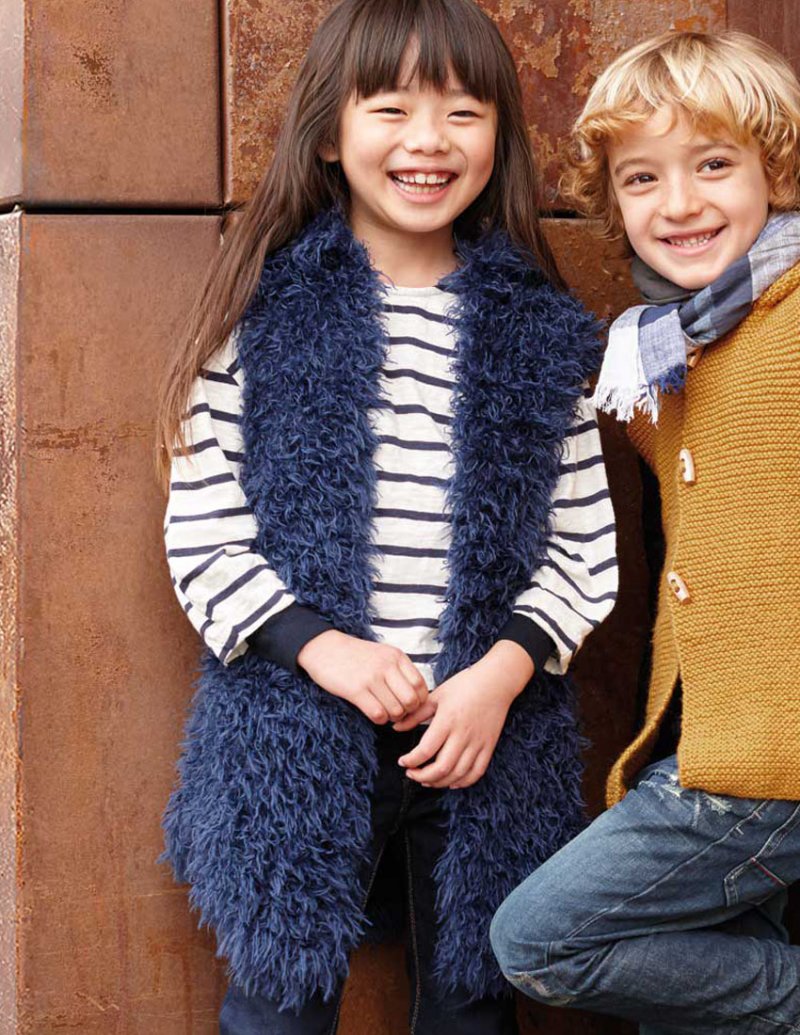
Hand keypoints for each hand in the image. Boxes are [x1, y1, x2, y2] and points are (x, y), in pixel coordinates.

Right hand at [297, 630, 428, 723]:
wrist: (323, 648)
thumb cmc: (355, 655)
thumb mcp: (382, 654)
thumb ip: (399, 670)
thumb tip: (416, 696)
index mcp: (396, 656)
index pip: (421, 685)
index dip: (419, 701)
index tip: (410, 705)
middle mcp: (387, 665)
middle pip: (412, 700)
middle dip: (407, 712)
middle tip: (397, 712)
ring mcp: (372, 677)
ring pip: (396, 710)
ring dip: (391, 717)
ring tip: (383, 711)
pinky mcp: (356, 690)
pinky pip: (378, 714)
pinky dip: (379, 719)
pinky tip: (372, 712)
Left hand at [395, 640, 533, 788]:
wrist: (495, 682)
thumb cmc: (465, 685)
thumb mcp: (436, 696)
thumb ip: (415, 715)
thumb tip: (395, 727)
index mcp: (447, 721)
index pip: (425, 750)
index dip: (411, 761)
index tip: (403, 762)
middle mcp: (462, 735)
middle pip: (441, 768)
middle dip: (422, 776)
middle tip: (411, 774)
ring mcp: (477, 743)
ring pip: (458, 774)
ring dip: (440, 782)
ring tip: (427, 780)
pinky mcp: (488, 747)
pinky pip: (477, 772)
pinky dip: (463, 782)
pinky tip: (452, 781)